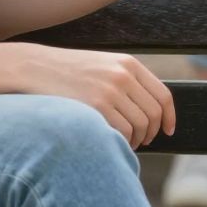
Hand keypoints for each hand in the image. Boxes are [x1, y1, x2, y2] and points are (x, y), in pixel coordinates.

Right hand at [15, 44, 174, 147]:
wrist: (36, 67)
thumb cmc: (70, 72)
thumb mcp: (103, 66)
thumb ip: (126, 81)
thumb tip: (151, 110)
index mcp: (129, 64)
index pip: (163, 95)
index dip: (169, 117)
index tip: (168, 131)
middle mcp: (123, 76)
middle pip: (154, 113)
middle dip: (152, 132)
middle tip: (142, 140)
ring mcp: (110, 90)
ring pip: (141, 125)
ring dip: (137, 139)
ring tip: (126, 142)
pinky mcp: (96, 105)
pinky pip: (123, 132)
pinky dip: (123, 142)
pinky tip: (115, 142)